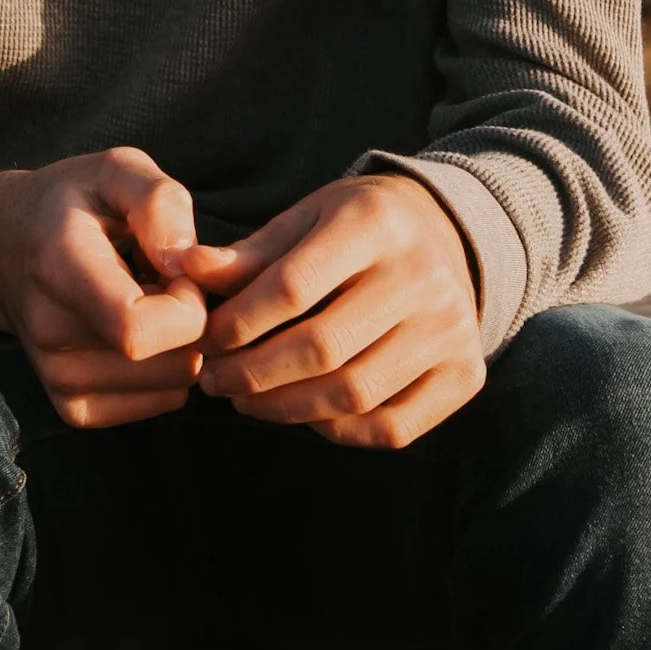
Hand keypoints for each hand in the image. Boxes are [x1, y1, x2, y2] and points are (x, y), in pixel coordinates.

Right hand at [0, 148, 229, 429]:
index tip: (182, 270)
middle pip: (170, 363)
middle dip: (194, 321)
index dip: (188, 304)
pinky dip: (167, 371)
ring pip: (173, 388)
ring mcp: (57, 378)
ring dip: (181, 346)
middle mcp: (50, 332)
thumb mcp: (116, 170)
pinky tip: (142, 331)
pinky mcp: (72, 407)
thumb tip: (188, 265)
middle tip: (170, 281)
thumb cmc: (72, 202)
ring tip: (151, 301)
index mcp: (59, 266)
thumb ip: (158, 202)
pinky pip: (159, 403)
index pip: (139, 329)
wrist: (2, 246)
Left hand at [185, 173, 485, 448]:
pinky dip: (339, 431)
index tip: (206, 340)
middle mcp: (423, 275)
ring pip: (355, 394)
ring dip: (286, 409)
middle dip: (254, 374)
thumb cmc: (355, 225)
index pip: (294, 287)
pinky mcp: (466, 373)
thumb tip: (184, 270)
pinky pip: (392, 427)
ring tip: (247, 401)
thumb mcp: (305, 218)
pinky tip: (304, 415)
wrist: (446, 231)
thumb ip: (248, 254)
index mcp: (374, 222)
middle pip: (323, 348)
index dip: (240, 322)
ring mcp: (452, 328)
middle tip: (215, 381)